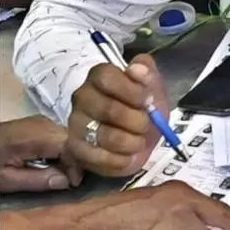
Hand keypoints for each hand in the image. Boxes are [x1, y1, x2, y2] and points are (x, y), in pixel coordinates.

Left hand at [0, 115, 82, 192]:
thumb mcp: (5, 180)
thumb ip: (37, 180)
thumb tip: (66, 181)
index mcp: (30, 136)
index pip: (69, 146)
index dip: (76, 165)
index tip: (72, 184)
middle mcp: (41, 123)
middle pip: (73, 140)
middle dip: (76, 161)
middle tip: (69, 181)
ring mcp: (41, 121)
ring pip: (70, 137)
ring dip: (70, 157)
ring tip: (62, 174)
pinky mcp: (39, 124)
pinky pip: (61, 136)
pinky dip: (63, 151)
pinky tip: (54, 164)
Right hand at [67, 54, 167, 176]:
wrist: (140, 138)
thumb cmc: (144, 109)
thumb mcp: (153, 88)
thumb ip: (148, 74)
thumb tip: (138, 69)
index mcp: (99, 77)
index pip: (107, 77)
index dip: (132, 91)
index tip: (147, 102)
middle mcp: (82, 98)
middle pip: (110, 110)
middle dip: (138, 122)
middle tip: (146, 126)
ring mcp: (76, 124)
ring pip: (108, 137)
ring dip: (133, 143)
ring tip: (138, 142)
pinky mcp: (77, 150)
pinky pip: (101, 159)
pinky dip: (122, 160)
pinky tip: (129, 156)